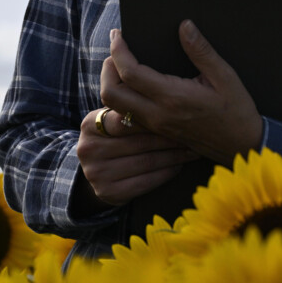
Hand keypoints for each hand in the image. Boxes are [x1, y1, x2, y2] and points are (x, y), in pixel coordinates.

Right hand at [74, 104, 200, 208]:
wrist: (98, 172)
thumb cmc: (115, 138)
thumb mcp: (112, 119)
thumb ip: (128, 108)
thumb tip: (163, 90)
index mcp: (89, 125)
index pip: (124, 120)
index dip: (153, 118)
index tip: (178, 114)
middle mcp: (88, 149)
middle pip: (139, 142)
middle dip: (169, 137)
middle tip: (193, 133)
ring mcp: (96, 173)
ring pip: (146, 162)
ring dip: (174, 156)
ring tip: (192, 149)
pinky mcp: (108, 192)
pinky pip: (145, 182)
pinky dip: (166, 173)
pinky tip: (179, 165)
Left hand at [100, 22, 264, 163]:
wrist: (241, 146)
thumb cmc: (236, 111)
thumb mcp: (225, 76)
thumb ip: (201, 51)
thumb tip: (184, 25)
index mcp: (172, 97)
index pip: (129, 73)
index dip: (118, 50)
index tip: (118, 34)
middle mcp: (157, 114)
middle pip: (110, 93)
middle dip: (107, 68)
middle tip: (116, 50)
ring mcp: (154, 125)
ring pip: (114, 107)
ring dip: (110, 84)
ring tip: (120, 65)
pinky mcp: (156, 131)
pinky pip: (125, 116)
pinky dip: (120, 98)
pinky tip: (131, 85)